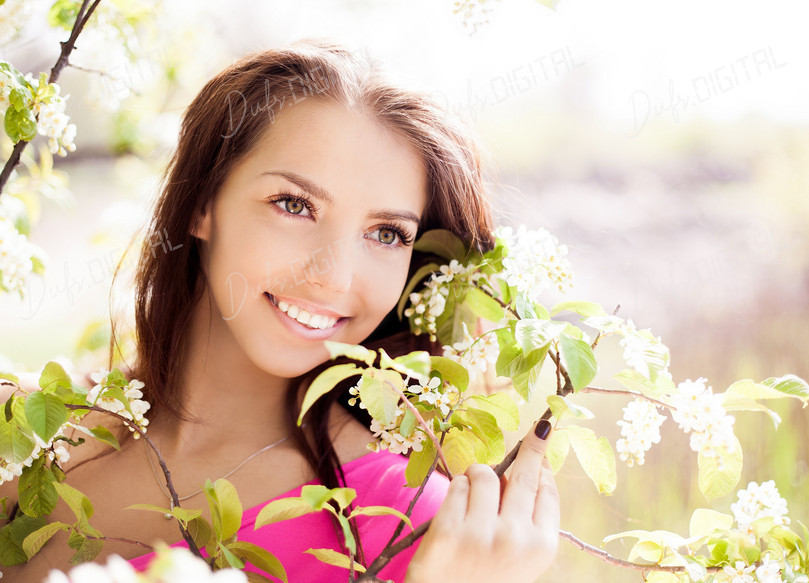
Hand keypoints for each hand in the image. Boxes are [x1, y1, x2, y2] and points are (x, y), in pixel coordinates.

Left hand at [405, 420, 558, 582]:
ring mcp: (481, 534)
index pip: (547, 492)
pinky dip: (457, 489)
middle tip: (539, 427)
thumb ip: (527, 521)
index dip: (544, 464)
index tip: (544, 441)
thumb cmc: (485, 579)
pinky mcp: (449, 530)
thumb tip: (532, 468)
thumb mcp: (520, 559)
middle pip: (524, 476)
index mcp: (540, 548)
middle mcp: (515, 538)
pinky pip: (457, 486)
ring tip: (473, 492)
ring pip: (485, 474)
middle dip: (531, 447)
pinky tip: (456, 510)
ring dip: (477, 475)